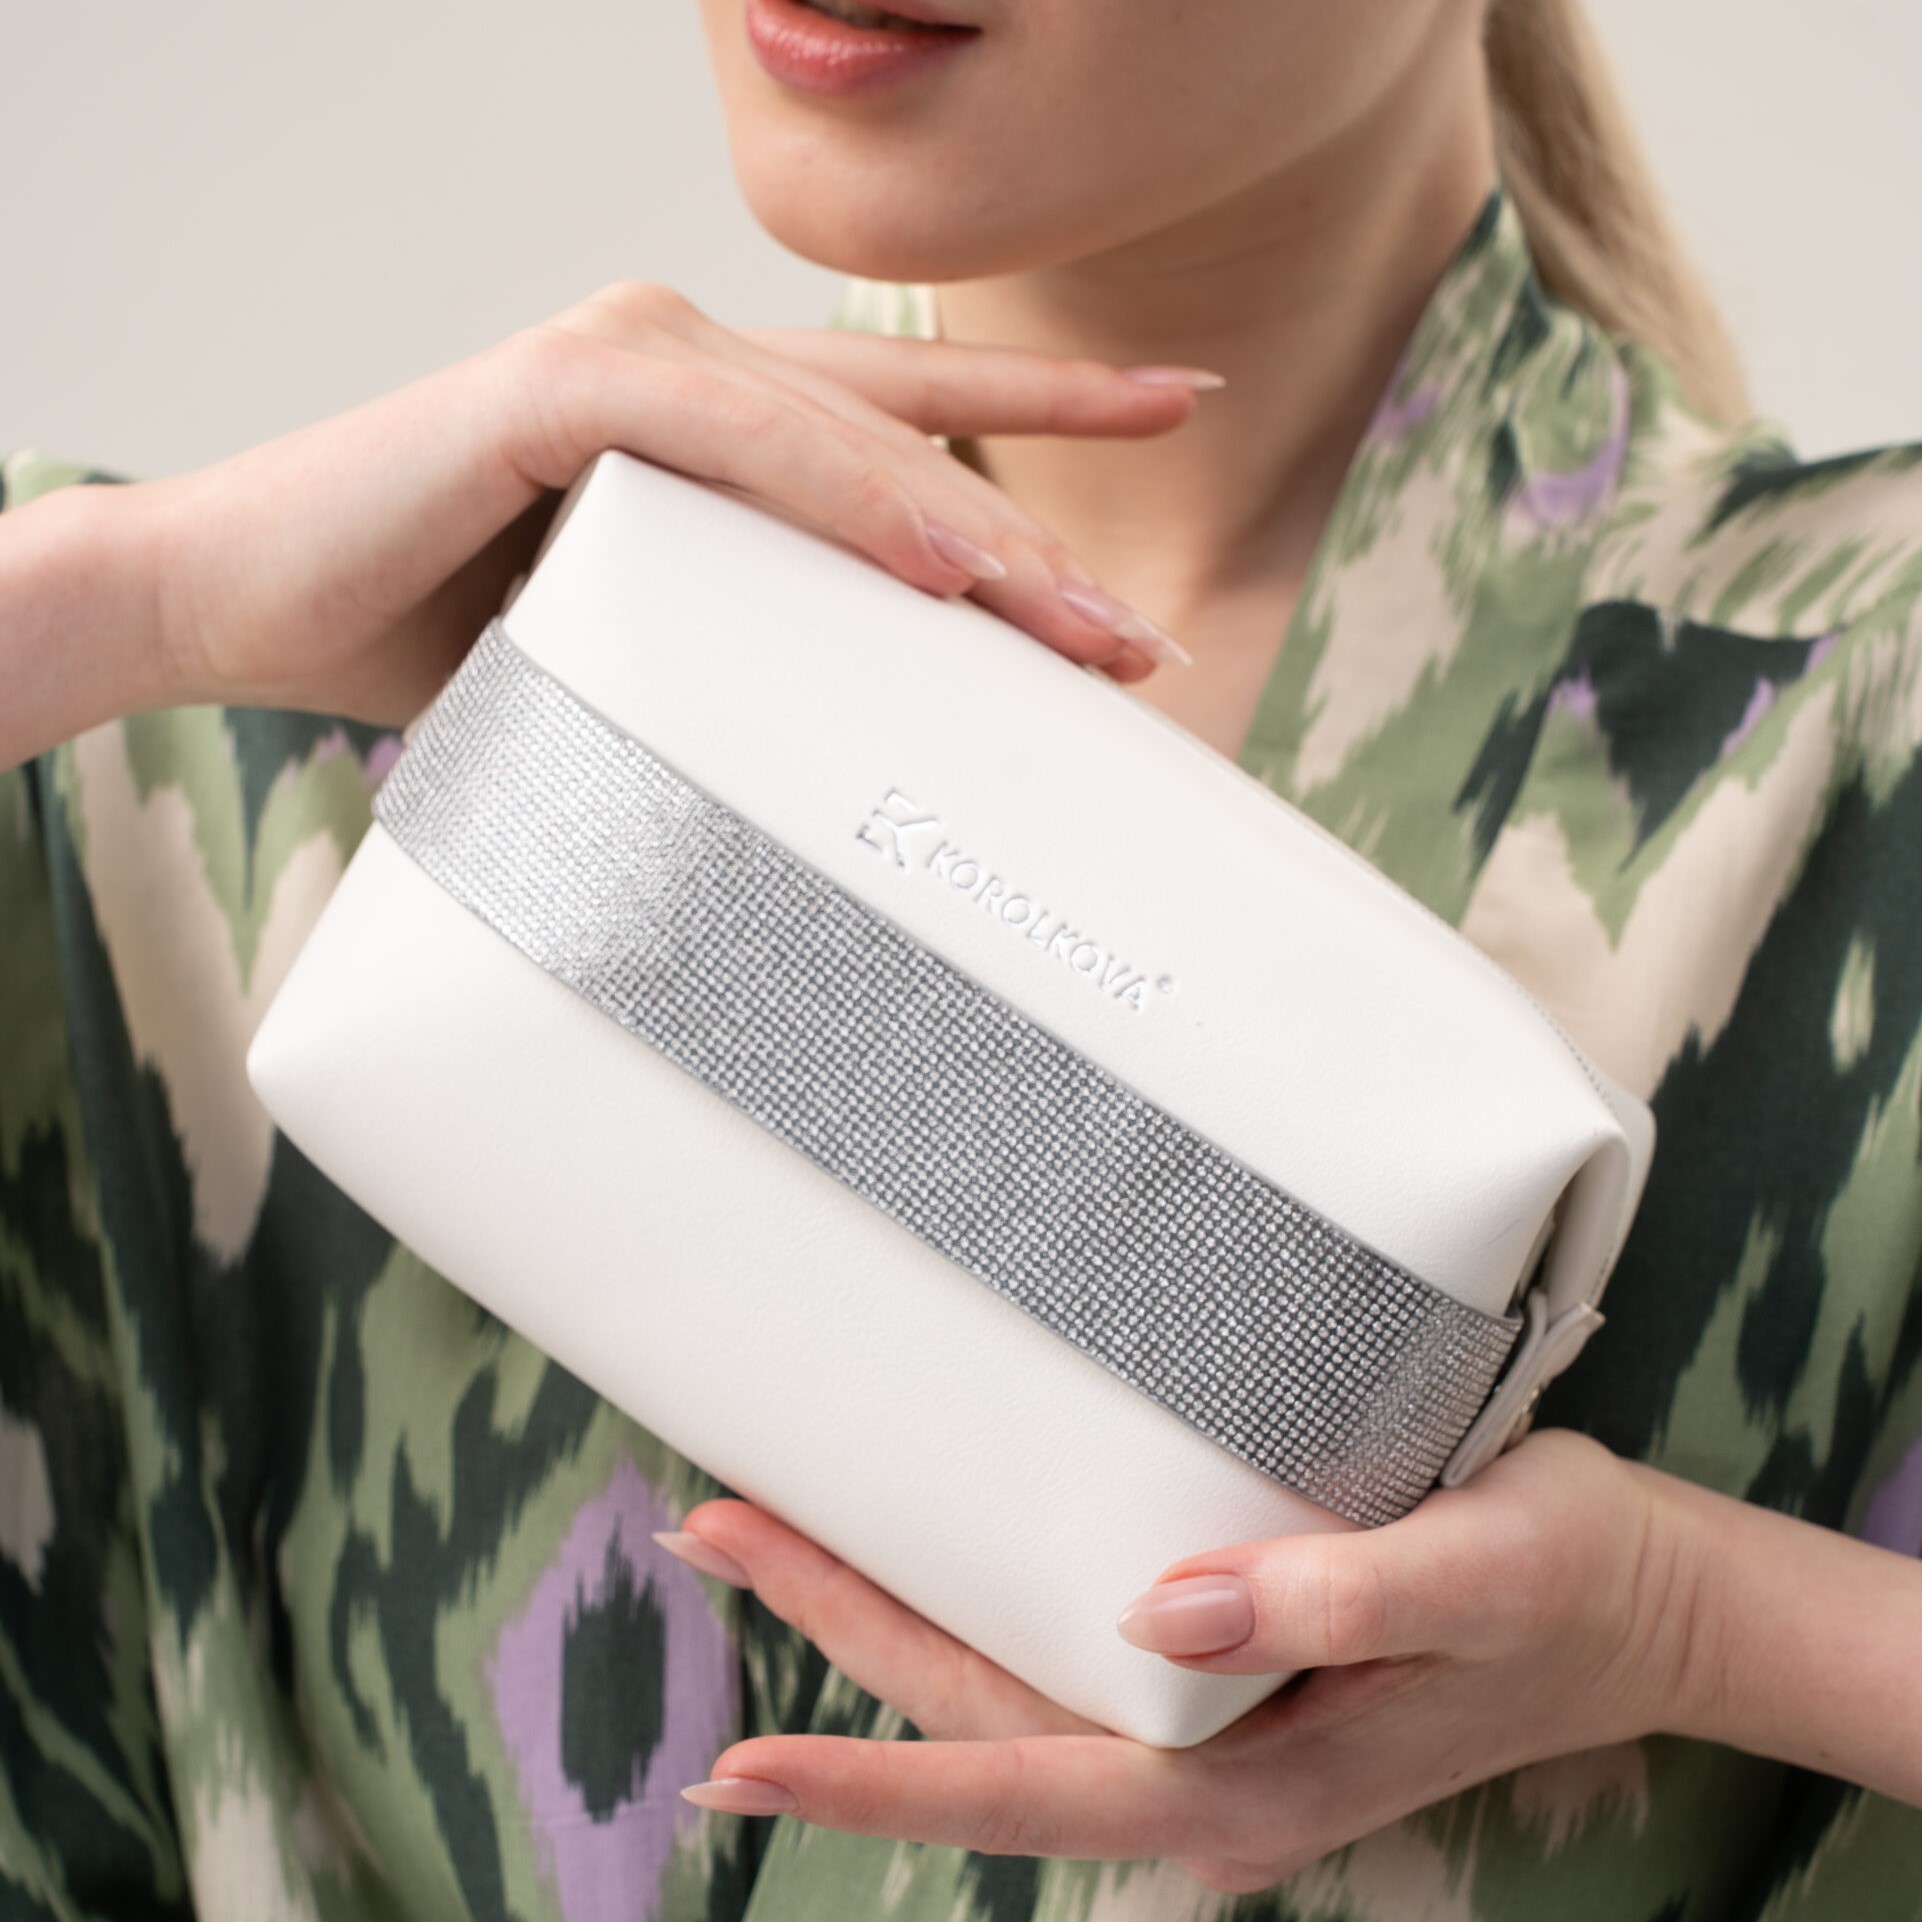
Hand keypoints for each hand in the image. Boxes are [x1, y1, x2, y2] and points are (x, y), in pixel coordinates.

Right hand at [120, 282, 1207, 729]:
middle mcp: (683, 361)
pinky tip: (937, 561)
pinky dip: (838, 496)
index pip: (909, 409)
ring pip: (841, 434)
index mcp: (714, 414)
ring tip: (1079, 628)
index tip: (1177, 408)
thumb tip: (870, 743)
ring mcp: (624, 358)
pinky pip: (731, 437)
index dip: (1049, 400)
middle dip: (1035, 538)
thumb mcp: (645, 645)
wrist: (247, 605)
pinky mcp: (555, 387)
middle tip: (1136, 638)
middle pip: (904, 438)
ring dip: (971, 533)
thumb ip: (750, 645)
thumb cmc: (443, 634)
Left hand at [655, 1429, 1706, 1893]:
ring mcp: (1200, 1726)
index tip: (737, 1760)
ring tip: (767, 1527)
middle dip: (831, 1633)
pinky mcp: (1215, 1667)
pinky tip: (916, 1539)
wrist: (1641, 1601)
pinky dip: (963, 1592)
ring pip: (996, 1680)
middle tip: (710, 1528)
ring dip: (876, 1608)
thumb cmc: (1565, 1585)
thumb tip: (1160, 1610)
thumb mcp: (1471, 1575)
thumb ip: (1324, 1601)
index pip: (1016, 1785)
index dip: (870, 1781)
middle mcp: (1196, 1771)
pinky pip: (1054, 1643)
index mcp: (1240, 1788)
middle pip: (971, 1717)